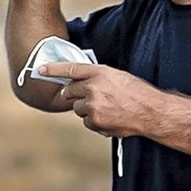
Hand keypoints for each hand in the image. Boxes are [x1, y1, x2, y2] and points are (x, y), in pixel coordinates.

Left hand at [41, 62, 156, 137]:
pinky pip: (86, 122)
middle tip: (85, 96)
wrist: (150, 112)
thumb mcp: (118, 77)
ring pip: (77, 108)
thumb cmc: (138, 92)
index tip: (39, 69)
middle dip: (73, 94)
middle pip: (69, 91)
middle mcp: (93, 88)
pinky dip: (94, 121)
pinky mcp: (95, 122)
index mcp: (100, 73)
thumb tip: (81, 82)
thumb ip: (98, 77)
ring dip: (86, 109)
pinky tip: (110, 117)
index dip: (53, 69)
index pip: (71, 68)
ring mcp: (92, 106)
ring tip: (107, 108)